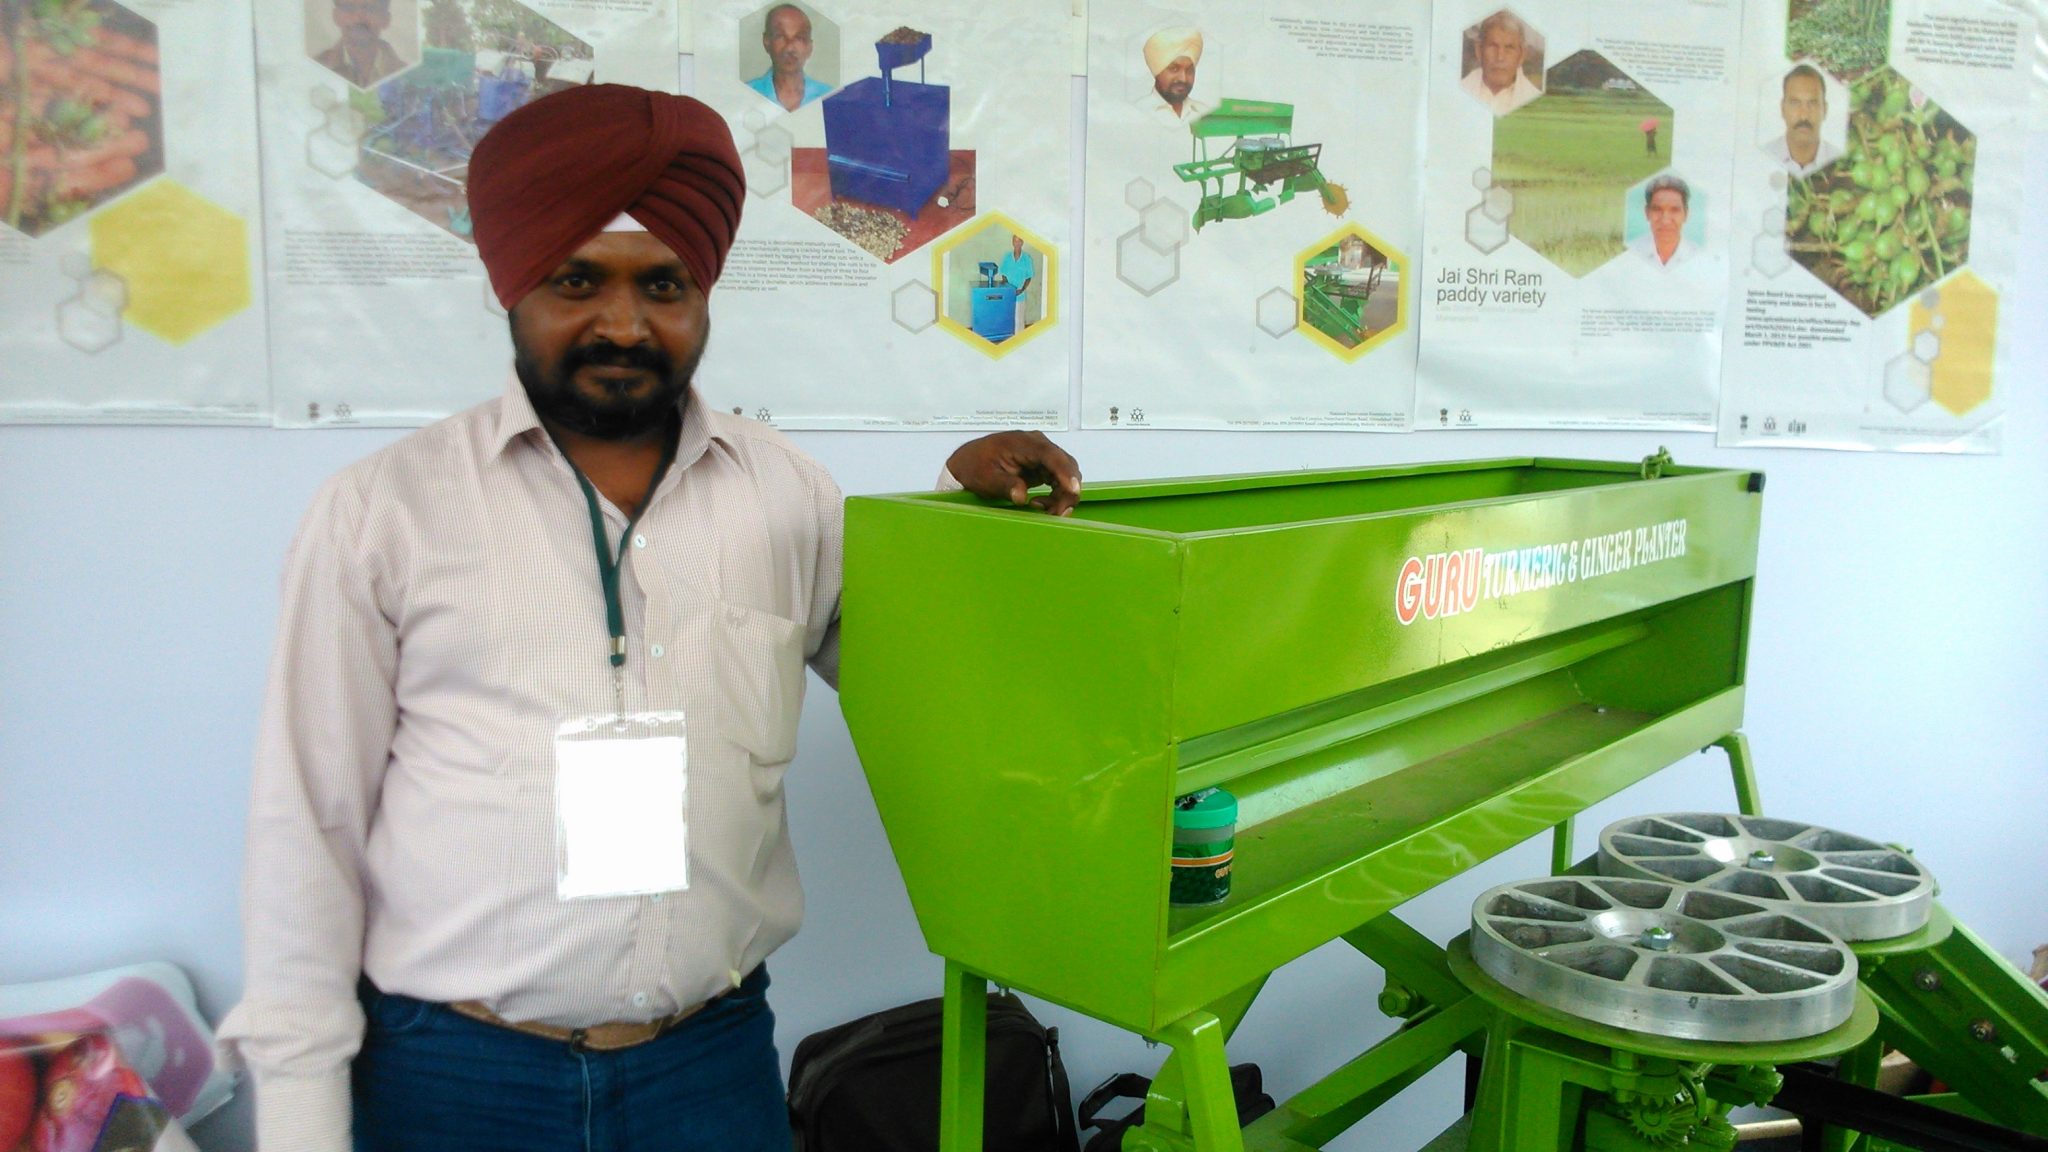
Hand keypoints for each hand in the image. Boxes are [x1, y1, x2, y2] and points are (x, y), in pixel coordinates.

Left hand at [946, 431, 1081, 515]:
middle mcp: (1037, 445)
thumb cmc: (975, 467)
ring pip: (1066, 474)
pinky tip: (1041, 504)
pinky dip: (1057, 494)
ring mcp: (1041, 455)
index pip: (1051, 455)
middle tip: (1057, 513)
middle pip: (1065, 465)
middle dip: (1067, 491)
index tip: (1073, 490)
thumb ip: (1005, 485)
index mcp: (1023, 443)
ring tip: (1046, 511)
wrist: (967, 464)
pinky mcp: (1041, 465)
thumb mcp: (986, 479)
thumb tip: (1022, 496)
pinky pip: (1058, 479)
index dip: (1065, 472)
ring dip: (1063, 495)